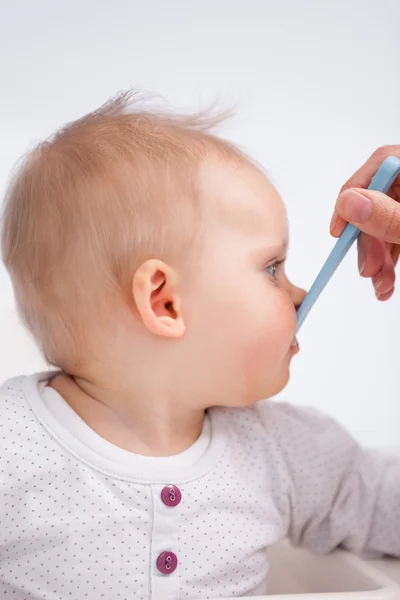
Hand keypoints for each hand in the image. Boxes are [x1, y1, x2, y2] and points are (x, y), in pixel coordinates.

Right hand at [330, 146, 399, 300]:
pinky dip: (393, 257)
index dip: (352, 199)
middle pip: (381, 201)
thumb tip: (348, 203)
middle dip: (370, 242)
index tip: (338, 231)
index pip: (378, 168)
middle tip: (367, 271)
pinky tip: (388, 280)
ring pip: (389, 222)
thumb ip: (390, 216)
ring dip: (380, 258)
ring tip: (381, 286)